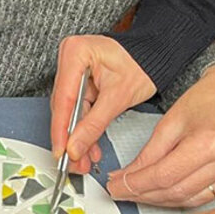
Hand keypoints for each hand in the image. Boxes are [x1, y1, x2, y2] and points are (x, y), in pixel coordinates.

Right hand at [50, 35, 155, 173]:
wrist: (153, 56)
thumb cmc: (141, 63)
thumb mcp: (118, 96)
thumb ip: (94, 124)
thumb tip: (74, 146)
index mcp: (75, 52)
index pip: (63, 98)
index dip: (61, 130)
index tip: (61, 152)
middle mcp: (69, 57)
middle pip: (63, 105)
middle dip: (70, 137)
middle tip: (73, 162)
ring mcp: (73, 69)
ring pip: (69, 110)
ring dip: (77, 136)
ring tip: (83, 159)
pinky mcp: (79, 80)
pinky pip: (78, 108)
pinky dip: (84, 127)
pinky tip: (88, 146)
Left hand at [107, 64, 214, 206]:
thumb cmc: (206, 98)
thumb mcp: (171, 119)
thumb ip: (150, 152)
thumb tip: (127, 177)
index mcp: (209, 142)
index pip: (164, 175)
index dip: (135, 184)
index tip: (116, 186)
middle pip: (176, 191)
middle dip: (144, 194)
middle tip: (122, 190)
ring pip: (190, 199)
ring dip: (161, 199)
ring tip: (140, 192)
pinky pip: (205, 196)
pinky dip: (182, 196)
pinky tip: (165, 192)